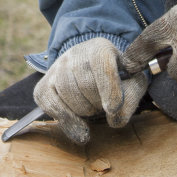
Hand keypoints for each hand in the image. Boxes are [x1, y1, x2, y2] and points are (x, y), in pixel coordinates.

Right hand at [33, 37, 147, 143]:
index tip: (113, 109)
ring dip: (85, 111)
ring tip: (93, 106)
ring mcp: (57, 68)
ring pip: (69, 96)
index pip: (102, 63)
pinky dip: (67, 121)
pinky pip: (51, 106)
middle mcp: (75, 52)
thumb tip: (115, 116)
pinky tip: (80, 130)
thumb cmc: (116, 78)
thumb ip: (131, 95)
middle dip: (99, 103)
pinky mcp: (43, 85)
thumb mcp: (132, 81)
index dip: (108, 88)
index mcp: (100, 47)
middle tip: (105, 104)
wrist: (92, 73)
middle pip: (86, 85)